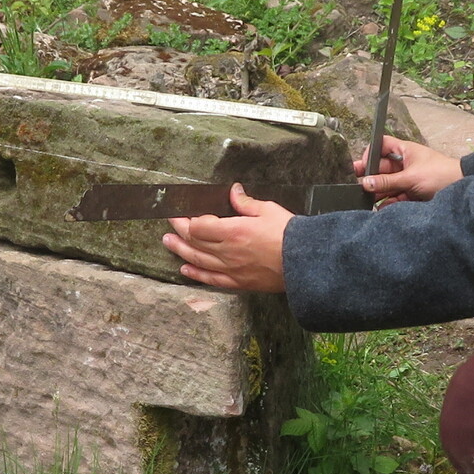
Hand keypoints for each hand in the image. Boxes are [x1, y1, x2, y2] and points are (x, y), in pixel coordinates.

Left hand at [161, 184, 291, 292]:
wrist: (305, 262)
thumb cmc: (289, 234)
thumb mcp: (268, 210)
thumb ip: (245, 203)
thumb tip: (233, 191)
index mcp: (233, 231)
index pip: (199, 226)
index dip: (187, 219)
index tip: (182, 212)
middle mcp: (227, 252)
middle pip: (194, 242)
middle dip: (179, 231)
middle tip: (170, 223)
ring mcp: (231, 269)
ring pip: (197, 260)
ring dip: (180, 250)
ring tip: (168, 242)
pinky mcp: (238, 282)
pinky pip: (210, 279)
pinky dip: (196, 274)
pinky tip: (185, 269)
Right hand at [355, 136, 460, 201]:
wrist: (461, 189)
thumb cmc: (441, 174)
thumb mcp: (410, 177)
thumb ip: (387, 181)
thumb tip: (366, 182)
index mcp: (405, 151)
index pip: (382, 145)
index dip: (371, 153)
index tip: (362, 166)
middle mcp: (405, 164)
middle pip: (382, 168)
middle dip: (372, 178)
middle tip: (358, 186)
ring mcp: (408, 179)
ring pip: (388, 185)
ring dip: (379, 192)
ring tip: (368, 199)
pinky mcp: (412, 193)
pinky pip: (395, 197)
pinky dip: (388, 203)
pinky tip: (381, 208)